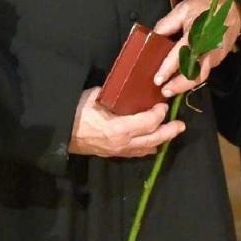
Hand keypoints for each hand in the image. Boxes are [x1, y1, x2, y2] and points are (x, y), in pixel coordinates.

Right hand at [68, 87, 183, 158]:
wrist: (60, 134)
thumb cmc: (76, 113)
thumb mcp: (94, 97)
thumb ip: (113, 94)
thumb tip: (127, 86)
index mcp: (119, 129)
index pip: (149, 123)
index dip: (159, 114)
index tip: (164, 105)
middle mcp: (124, 143)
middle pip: (154, 139)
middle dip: (169, 131)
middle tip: (180, 125)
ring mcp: (119, 151)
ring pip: (147, 149)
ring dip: (160, 140)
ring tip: (169, 132)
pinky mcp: (114, 155)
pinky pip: (136, 153)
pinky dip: (147, 146)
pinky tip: (152, 142)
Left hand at [152, 0, 240, 96]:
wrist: (234, 2)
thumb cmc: (207, 3)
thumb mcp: (183, 8)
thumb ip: (168, 23)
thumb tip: (154, 36)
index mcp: (197, 36)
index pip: (180, 57)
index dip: (168, 69)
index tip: (158, 79)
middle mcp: (208, 49)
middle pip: (195, 74)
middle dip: (179, 85)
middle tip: (165, 91)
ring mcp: (216, 55)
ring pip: (202, 75)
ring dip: (186, 84)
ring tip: (172, 89)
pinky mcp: (220, 56)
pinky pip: (206, 70)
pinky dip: (194, 77)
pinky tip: (184, 80)